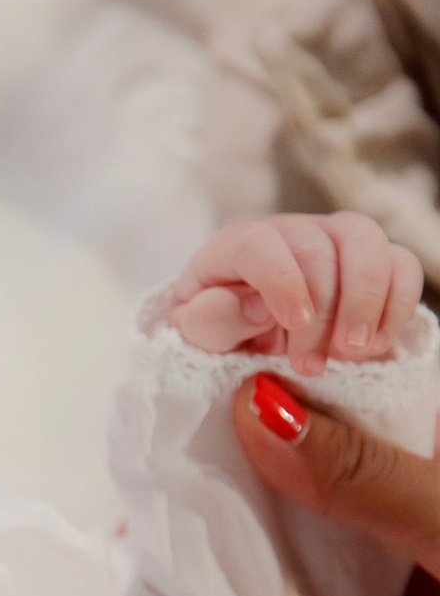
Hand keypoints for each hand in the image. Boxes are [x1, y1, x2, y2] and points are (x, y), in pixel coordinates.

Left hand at [169, 212, 423, 375]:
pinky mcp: (371, 259)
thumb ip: (210, 320)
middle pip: (320, 248)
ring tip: (352, 352)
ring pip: (368, 241)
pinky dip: (397, 304)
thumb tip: (255, 307)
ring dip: (367, 301)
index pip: (260, 244)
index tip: (294, 324)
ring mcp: (334, 239)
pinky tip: (376, 344)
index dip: (282, 282)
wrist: (243, 327)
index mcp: (237, 244)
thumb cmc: (216, 324)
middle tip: (312, 364)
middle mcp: (290, 231)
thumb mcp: (195, 332)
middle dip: (323, 311)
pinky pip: (402, 264)